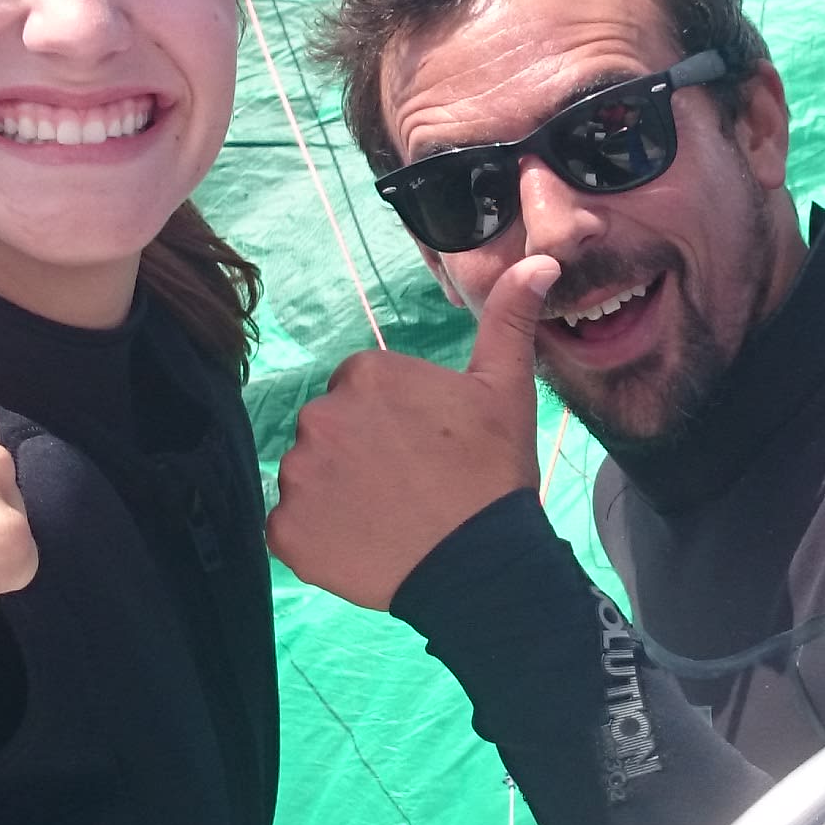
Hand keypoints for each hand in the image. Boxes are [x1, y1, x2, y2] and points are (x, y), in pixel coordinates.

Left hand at [267, 255, 557, 610]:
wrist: (481, 564)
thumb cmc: (494, 472)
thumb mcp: (507, 389)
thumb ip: (509, 319)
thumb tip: (538, 260)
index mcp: (366, 374)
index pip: (362, 390)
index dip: (394, 421)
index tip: (424, 448)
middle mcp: (321, 416)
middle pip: (331, 430)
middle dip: (360, 452)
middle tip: (408, 484)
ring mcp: (298, 476)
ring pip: (309, 475)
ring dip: (336, 493)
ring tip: (387, 517)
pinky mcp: (285, 531)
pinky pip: (291, 527)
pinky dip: (317, 538)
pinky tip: (360, 546)